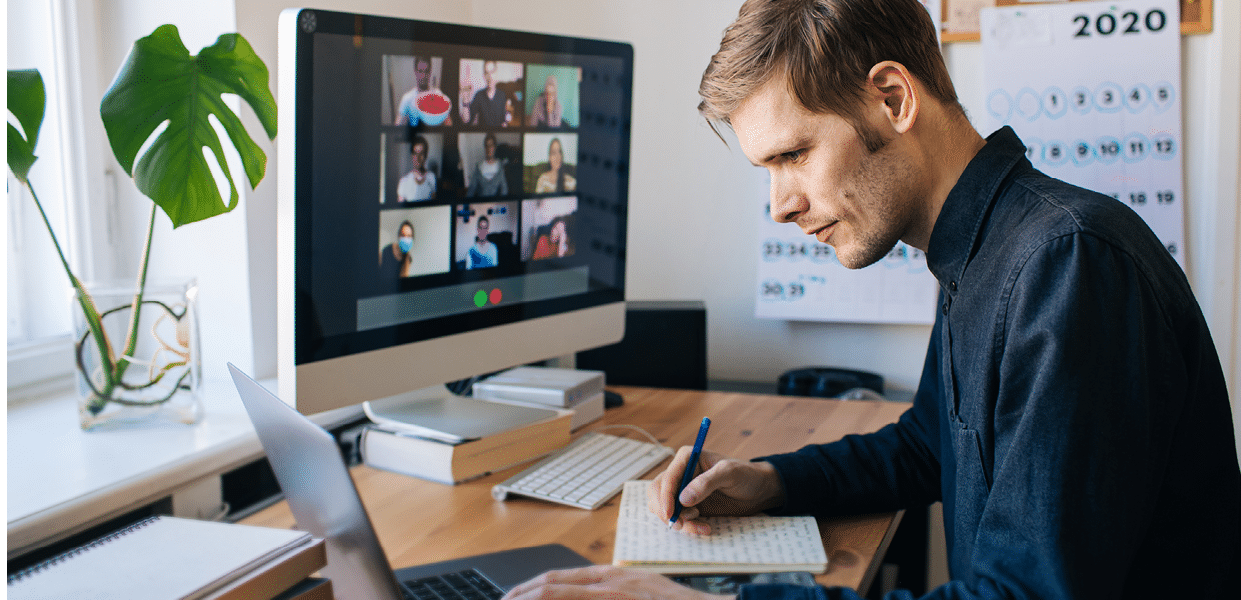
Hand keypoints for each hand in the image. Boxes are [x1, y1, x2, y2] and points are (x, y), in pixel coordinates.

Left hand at [502, 565, 729, 599]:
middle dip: (520, 597)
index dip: (529, 589)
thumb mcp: (640, 592)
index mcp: (612, 577)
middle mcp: (610, 583)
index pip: (558, 579)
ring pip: (559, 596)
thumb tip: (582, 596)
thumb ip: (611, 594)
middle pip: (551, 586)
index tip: (511, 598)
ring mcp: (617, 595)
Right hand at [647, 447, 784, 534]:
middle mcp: (681, 473)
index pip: (667, 478)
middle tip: (682, 524)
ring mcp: (683, 491)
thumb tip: (683, 499)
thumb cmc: (746, 474)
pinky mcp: (689, 506)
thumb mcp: (729, 473)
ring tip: (700, 524)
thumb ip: (707, 483)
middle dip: (667, 511)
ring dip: (678, 520)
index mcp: (687, 458)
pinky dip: (688, 526)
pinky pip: (679, 518)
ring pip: (665, 508)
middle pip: (658, 493)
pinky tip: (705, 527)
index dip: (665, 496)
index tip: (670, 513)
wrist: (758, 490)